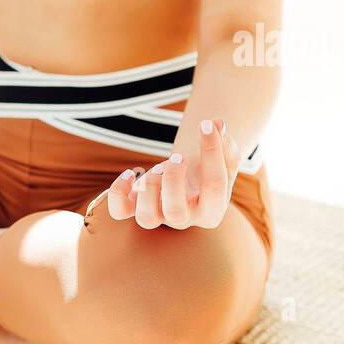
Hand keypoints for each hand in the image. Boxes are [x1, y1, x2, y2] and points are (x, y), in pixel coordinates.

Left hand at [106, 119, 240, 229]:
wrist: (188, 181)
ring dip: (148, 188)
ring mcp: (158, 216)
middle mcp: (184, 219)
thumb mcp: (224, 156)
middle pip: (176, 214)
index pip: (215, 186)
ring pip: (146, 219)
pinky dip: (118, 192)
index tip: (204, 125)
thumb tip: (215, 123)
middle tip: (177, 157)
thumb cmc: (208, 169)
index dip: (211, 151)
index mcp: (211, 210)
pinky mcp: (136, 208)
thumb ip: (224, 141)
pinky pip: (118, 211)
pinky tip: (130, 173)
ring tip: (157, 166)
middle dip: (173, 181)